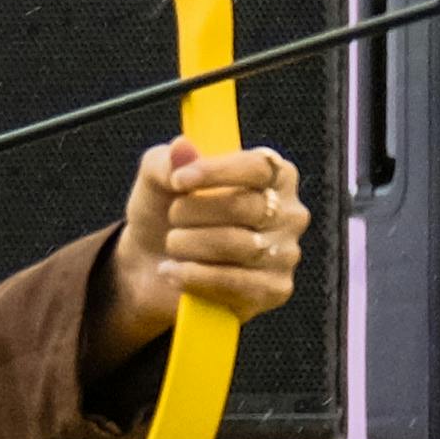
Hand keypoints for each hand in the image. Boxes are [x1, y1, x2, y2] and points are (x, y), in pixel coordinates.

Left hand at [99, 139, 309, 365]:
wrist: (151, 266)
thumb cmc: (165, 214)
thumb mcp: (157, 179)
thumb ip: (166, 161)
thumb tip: (182, 148)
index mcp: (272, 173)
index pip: (256, 167)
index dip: (216, 172)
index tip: (178, 180)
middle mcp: (288, 211)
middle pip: (246, 207)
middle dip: (195, 212)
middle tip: (171, 217)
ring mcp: (286, 253)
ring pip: (240, 246)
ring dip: (191, 245)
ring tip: (172, 244)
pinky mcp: (274, 290)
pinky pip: (237, 284)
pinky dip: (196, 277)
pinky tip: (174, 272)